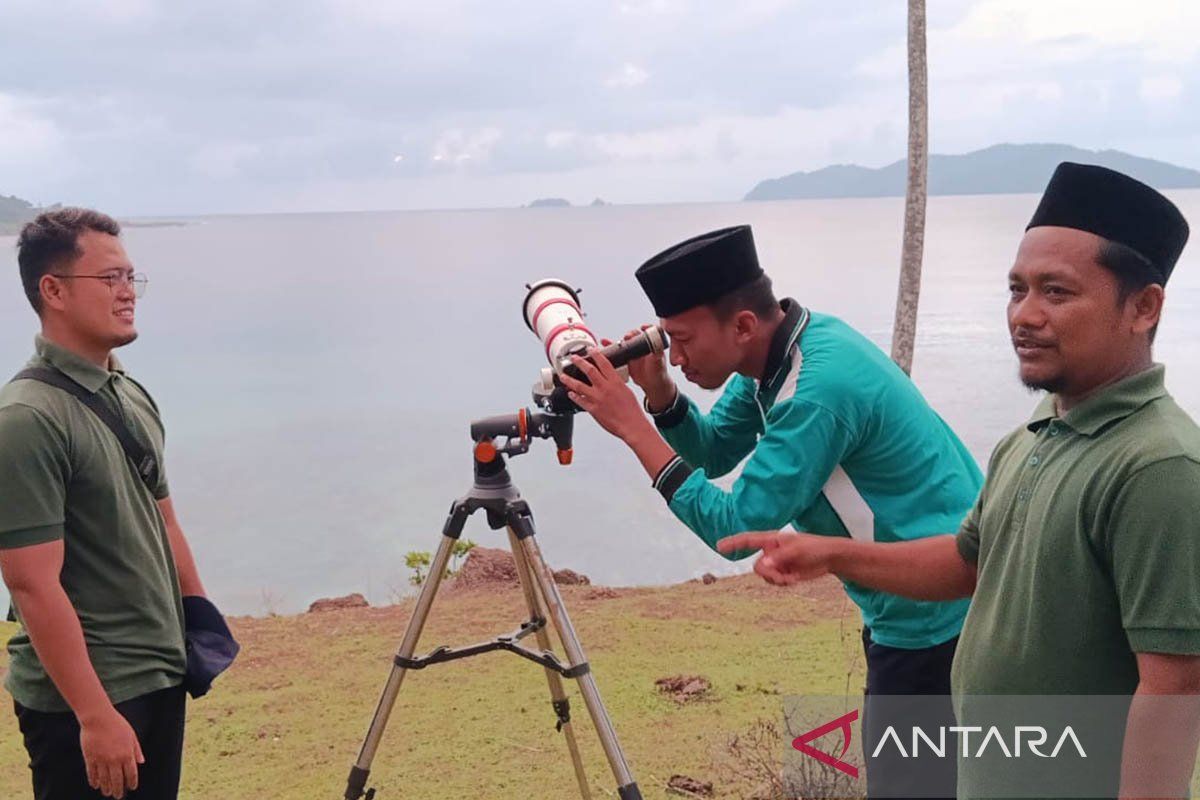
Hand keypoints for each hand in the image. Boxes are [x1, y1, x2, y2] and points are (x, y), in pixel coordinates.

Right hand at [80, 707, 143, 798]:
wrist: (98, 718)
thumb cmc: (117, 724)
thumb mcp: (131, 735)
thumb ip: (136, 750)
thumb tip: (141, 762)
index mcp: (127, 753)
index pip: (131, 773)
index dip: (132, 782)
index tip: (132, 787)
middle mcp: (115, 759)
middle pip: (117, 780)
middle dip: (119, 790)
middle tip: (118, 796)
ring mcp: (101, 760)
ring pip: (104, 779)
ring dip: (106, 788)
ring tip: (108, 793)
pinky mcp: (90, 758)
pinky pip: (92, 773)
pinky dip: (94, 781)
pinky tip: (96, 785)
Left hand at [560, 349, 651, 441]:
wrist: (631, 425)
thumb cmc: (632, 411)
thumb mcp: (626, 391)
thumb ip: (616, 383)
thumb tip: (611, 378)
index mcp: (615, 382)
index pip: (604, 363)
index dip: (596, 354)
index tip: (590, 349)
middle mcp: (605, 388)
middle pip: (589, 370)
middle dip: (579, 362)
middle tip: (573, 358)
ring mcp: (597, 398)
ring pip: (579, 385)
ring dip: (569, 379)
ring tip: (563, 376)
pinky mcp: (593, 409)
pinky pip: (580, 401)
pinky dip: (574, 396)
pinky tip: (570, 394)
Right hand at [614, 326, 674, 409]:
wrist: (651, 384)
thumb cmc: (658, 372)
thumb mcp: (658, 363)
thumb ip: (658, 356)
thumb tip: (657, 350)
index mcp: (652, 345)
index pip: (650, 331)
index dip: (647, 327)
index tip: (643, 327)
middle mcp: (641, 346)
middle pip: (635, 335)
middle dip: (630, 334)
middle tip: (627, 337)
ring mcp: (633, 352)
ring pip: (624, 343)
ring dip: (617, 341)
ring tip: (609, 341)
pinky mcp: (626, 359)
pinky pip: (617, 351)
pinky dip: (610, 347)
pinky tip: (604, 344)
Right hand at [717, 532, 836, 585]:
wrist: (829, 558)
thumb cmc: (814, 547)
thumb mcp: (797, 551)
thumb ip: (779, 557)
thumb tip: (762, 565)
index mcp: (772, 540)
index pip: (748, 540)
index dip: (733, 543)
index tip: (720, 546)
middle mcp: (771, 551)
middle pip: (756, 566)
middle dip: (768, 574)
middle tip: (782, 577)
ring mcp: (776, 562)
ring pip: (764, 576)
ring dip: (777, 580)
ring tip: (792, 578)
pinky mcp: (782, 572)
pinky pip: (774, 582)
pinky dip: (783, 583)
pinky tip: (794, 579)